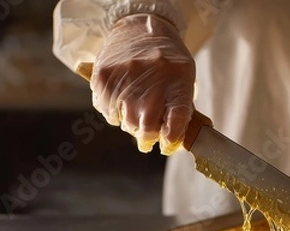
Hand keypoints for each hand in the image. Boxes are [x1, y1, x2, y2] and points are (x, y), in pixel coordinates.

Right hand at [91, 13, 194, 154]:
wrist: (140, 28)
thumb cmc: (166, 60)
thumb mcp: (184, 80)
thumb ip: (181, 110)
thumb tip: (173, 141)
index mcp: (178, 83)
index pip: (175, 126)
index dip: (170, 141)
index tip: (166, 144)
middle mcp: (152, 81)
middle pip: (147, 128)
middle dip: (147, 138)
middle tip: (147, 139)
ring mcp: (126, 79)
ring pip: (126, 123)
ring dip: (131, 124)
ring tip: (134, 112)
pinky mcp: (104, 77)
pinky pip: (107, 112)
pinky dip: (114, 113)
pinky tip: (121, 101)